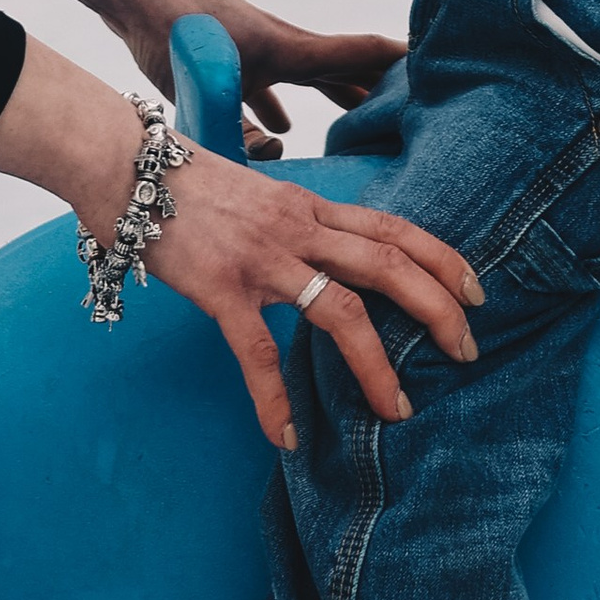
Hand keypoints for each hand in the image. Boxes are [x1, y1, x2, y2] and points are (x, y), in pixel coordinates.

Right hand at [0, 37, 481, 450]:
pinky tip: (285, 438)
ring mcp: (261, 258)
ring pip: (340, 312)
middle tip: (467, 351)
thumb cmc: (183, 180)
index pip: (394, 229)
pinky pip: (256, 352)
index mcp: (309, 207)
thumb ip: (292, 223)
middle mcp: (297, 228)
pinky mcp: (220, 287)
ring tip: (398, 410)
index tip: (477, 293)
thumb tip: (318, 254)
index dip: (443, 259)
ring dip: (376, 366)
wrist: (122, 162)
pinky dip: (274, 399)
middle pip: (388, 265)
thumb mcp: (258, 193)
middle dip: (437, 309)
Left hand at [3, 0, 396, 153]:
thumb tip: (276, 156)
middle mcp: (280, 47)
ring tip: (353, 127)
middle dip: (372, 92)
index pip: (359, 54)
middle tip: (406, 112)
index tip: (435, 71)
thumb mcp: (212, 86)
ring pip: (305, 79)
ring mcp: (255, 50)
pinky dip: (279, 108)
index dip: (397, 63)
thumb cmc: (178, 28)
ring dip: (331, 98)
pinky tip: (278, 130)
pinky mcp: (229, 58)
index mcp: (289, 49)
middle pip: (339, 72)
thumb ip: (242, 131)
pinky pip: (268, 87)